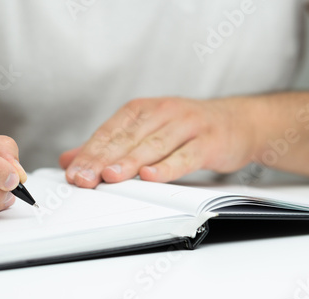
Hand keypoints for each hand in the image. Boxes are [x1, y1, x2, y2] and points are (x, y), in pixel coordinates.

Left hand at [60, 97, 256, 187]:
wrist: (238, 121)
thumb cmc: (187, 129)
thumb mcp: (147, 130)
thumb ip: (109, 146)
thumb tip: (71, 159)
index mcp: (143, 110)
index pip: (110, 132)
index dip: (90, 153)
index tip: (73, 173)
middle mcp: (162, 113)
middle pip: (127, 139)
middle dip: (102, 160)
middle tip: (83, 178)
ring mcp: (186, 125)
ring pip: (153, 146)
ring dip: (129, 162)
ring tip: (109, 176)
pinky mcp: (208, 141)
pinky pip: (185, 156)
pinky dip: (168, 166)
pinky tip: (151, 176)